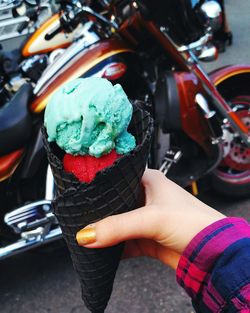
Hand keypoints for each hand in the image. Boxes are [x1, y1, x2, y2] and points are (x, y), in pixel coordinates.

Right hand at [76, 169, 224, 268]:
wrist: (212, 253)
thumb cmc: (194, 223)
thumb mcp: (152, 219)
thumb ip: (118, 226)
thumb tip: (87, 234)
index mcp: (149, 181)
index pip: (118, 179)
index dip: (100, 186)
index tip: (82, 194)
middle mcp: (147, 197)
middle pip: (115, 203)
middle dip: (100, 212)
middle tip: (81, 216)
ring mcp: (146, 219)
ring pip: (118, 224)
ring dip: (106, 231)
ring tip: (87, 233)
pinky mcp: (147, 238)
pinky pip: (124, 242)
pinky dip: (113, 247)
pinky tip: (101, 249)